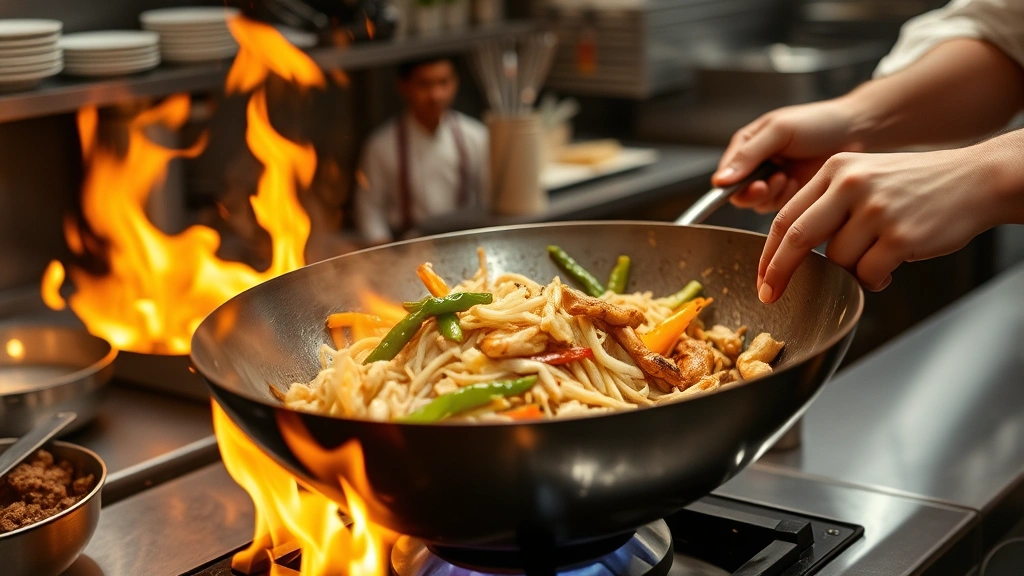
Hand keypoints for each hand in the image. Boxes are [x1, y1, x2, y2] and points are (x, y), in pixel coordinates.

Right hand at [713, 98, 865, 212]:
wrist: (856, 131)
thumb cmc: (819, 122)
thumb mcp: (779, 132)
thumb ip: (748, 155)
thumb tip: (720, 181)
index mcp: (747, 144)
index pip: (726, 174)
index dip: (735, 184)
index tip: (757, 184)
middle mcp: (756, 163)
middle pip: (739, 193)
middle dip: (757, 191)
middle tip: (776, 181)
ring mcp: (772, 179)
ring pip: (757, 203)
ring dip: (773, 194)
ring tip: (790, 177)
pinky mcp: (789, 193)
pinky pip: (776, 207)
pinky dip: (786, 199)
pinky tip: (798, 183)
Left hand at [757, 147, 998, 302]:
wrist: (976, 180)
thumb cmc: (916, 186)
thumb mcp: (864, 177)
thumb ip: (828, 205)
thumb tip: (792, 252)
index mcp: (836, 170)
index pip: (786, 216)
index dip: (769, 252)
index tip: (762, 277)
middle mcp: (851, 185)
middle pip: (796, 238)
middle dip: (779, 272)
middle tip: (770, 295)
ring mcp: (875, 210)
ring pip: (837, 261)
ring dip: (850, 271)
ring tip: (876, 257)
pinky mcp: (899, 236)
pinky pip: (867, 274)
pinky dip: (873, 280)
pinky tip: (891, 268)